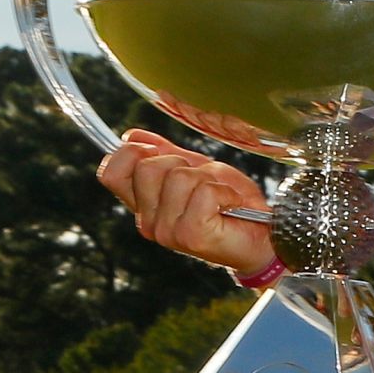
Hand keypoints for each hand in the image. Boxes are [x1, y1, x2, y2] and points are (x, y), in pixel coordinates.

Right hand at [96, 129, 274, 273]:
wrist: (262, 237)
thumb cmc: (232, 204)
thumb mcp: (196, 170)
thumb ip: (165, 154)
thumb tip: (133, 135)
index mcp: (144, 205)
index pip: (110, 173)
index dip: (131, 153)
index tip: (160, 153)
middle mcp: (148, 221)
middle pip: (147, 167)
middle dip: (182, 163)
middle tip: (204, 182)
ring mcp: (166, 231)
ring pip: (178, 177)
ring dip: (208, 179)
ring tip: (221, 196)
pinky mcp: (190, 235)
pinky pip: (203, 191)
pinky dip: (224, 191)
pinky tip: (230, 204)